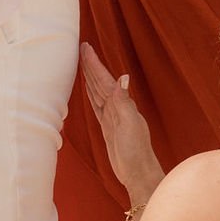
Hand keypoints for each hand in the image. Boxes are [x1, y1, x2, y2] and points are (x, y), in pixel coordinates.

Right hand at [80, 43, 162, 216]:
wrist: (138, 173)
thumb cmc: (136, 151)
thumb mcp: (130, 125)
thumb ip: (125, 102)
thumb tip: (123, 77)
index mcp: (122, 105)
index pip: (105, 80)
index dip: (95, 64)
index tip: (86, 48)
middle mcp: (117, 108)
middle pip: (100, 82)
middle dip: (91, 65)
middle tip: (81, 48)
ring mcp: (112, 117)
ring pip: (98, 92)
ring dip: (90, 77)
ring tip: (82, 63)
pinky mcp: (108, 127)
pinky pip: (97, 105)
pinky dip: (91, 95)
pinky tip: (88, 89)